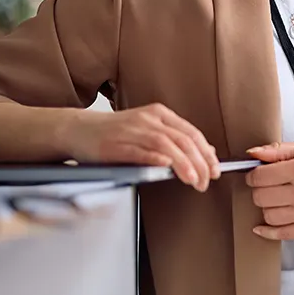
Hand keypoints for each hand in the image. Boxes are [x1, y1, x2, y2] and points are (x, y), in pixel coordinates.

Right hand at [61, 103, 219, 190]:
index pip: (191, 133)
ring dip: (183, 164)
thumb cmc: (115, 134)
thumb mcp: (147, 130)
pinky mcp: (114, 144)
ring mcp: (131, 130)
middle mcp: (148, 119)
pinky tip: (166, 167)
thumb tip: (204, 154)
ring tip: (194, 180)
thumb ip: (173, 139)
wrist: (78, 130)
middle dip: (199, 162)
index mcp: (159, 114)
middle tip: (207, 180)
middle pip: (182, 139)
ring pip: (165, 145)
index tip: (215, 169)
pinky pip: (139, 150)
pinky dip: (155, 158)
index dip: (206, 152)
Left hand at [246, 142, 293, 239]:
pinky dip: (267, 232)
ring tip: (276, 200)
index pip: (259, 176)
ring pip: (268, 216)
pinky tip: (262, 226)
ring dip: (267, 208)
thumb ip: (278, 150)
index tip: (256, 175)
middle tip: (268, 187)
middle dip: (259, 191)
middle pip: (261, 197)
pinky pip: (281, 234)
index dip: (253, 175)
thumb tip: (252, 154)